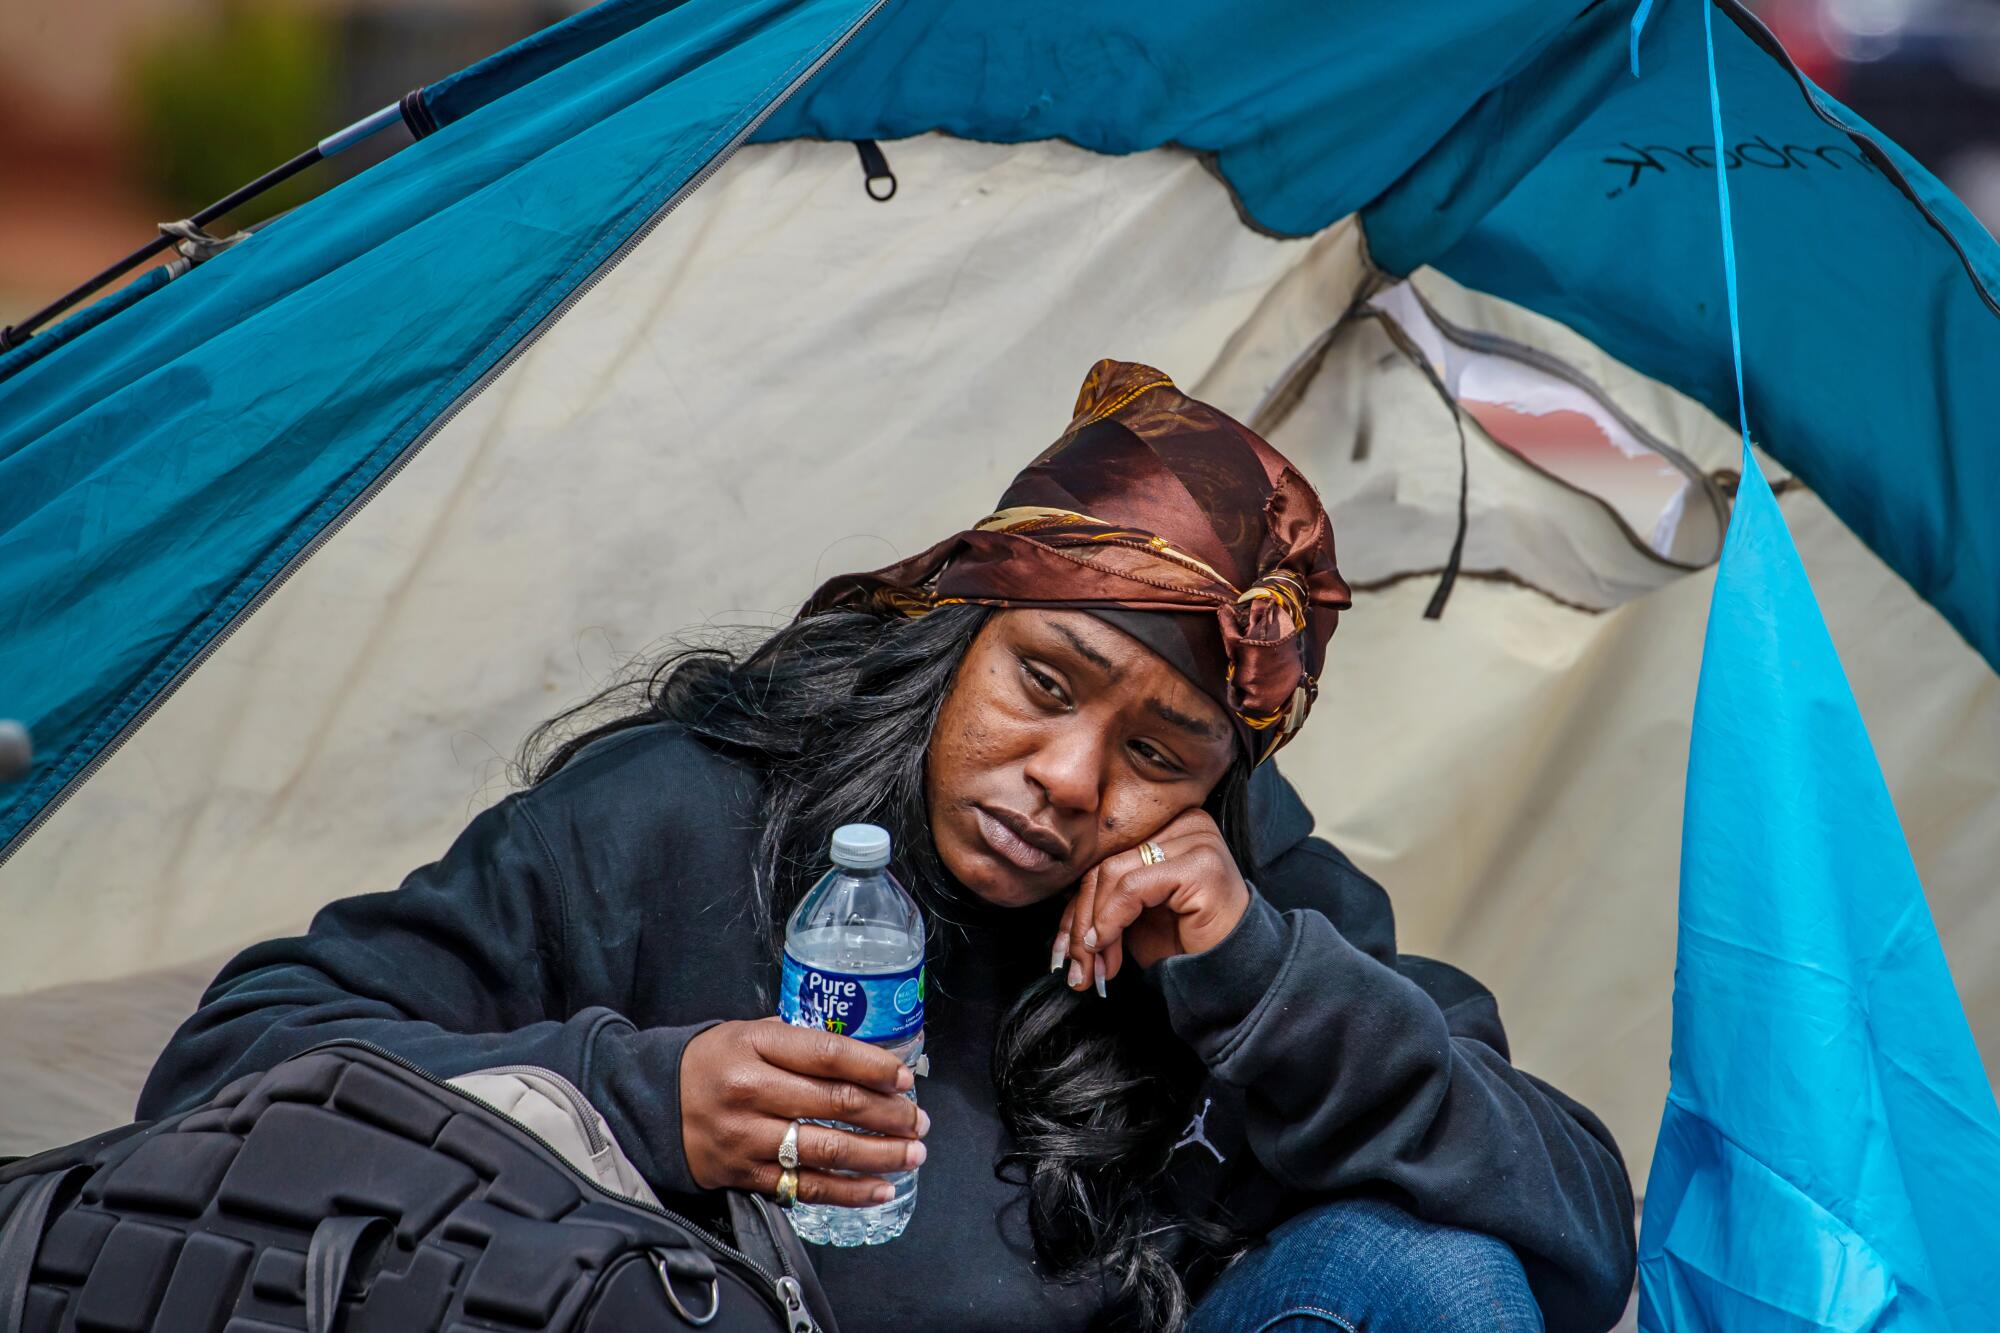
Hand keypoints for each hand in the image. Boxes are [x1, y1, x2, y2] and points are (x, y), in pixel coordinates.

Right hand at [679, 1018, 928, 1204]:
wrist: (651, 1103)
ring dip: (879, 1155)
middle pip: (835, 1104)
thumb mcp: (748, 1032)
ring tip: (912, 1153)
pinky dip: (849, 1191)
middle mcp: (751, 1091)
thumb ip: (800, 1043)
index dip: (874, 1067)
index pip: (827, 1056)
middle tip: (918, 1120)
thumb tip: (865, 1058)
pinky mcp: (745, 1174)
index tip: (904, 1079)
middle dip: (888, 1114)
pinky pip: (806, 1187)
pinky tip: (881, 1188)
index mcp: (755, 1046)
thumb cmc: (711, 1062)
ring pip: (827, 1150)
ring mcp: (748, 1137)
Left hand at [1058, 807, 1248, 992]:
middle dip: (1082, 919)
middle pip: (1106, 862)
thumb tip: (1059, 906)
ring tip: (1094, 966)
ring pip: (1113, 873)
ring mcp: (1196, 839)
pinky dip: (1111, 921)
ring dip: (1094, 927)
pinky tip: (1107, 948)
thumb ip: (1103, 896)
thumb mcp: (1133, 915)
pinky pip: (1133, 887)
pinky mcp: (1199, 864)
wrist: (1230, 970)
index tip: (1063, 949)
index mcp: (1168, 826)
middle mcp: (1185, 823)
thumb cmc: (1185, 942)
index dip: (1077, 904)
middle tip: (1076, 966)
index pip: (1105, 855)